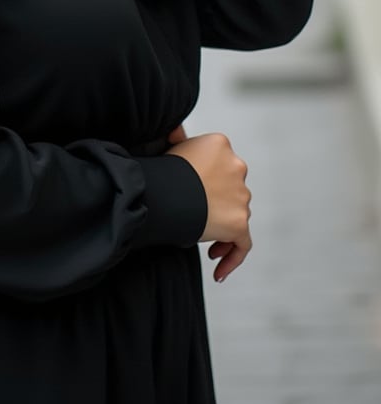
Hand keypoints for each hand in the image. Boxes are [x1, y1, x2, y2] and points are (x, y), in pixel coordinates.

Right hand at [167, 132, 251, 281]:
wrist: (163, 191)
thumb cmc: (161, 171)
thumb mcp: (170, 147)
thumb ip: (179, 140)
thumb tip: (176, 131)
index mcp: (220, 145)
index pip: (222, 165)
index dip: (212, 183)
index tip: (198, 198)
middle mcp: (236, 166)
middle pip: (233, 190)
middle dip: (220, 207)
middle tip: (201, 223)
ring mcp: (240, 195)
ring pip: (238, 216)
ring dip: (224, 233)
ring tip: (208, 250)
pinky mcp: (239, 222)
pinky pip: (243, 245)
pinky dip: (232, 257)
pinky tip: (218, 271)